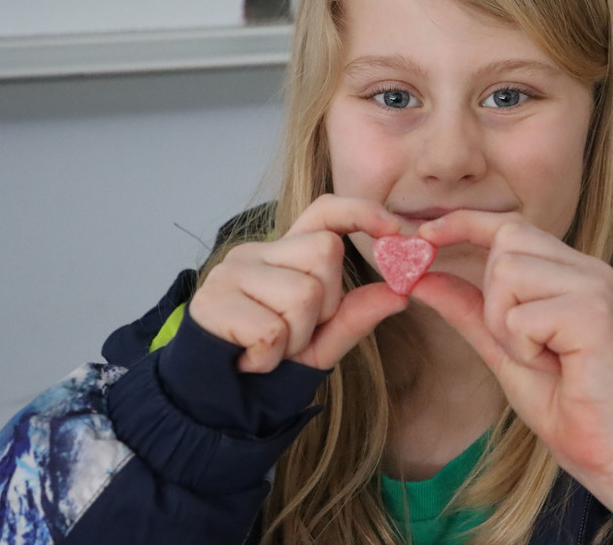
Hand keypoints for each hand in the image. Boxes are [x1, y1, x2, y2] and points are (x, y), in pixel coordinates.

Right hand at [189, 195, 407, 372]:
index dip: (360, 211)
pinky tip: (251, 360)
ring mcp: (229, 272)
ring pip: (302, 294)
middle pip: (325, 252)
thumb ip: (358, 314)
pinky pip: (272, 330)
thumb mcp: (323, 340)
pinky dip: (270, 357)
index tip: (393, 229)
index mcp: (285, 253)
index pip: (324, 211)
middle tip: (295, 333)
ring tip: (271, 349)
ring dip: (296, 338)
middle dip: (325, 304)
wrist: (220, 401)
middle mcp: (256, 252)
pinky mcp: (210, 301)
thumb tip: (401, 292)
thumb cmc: (272, 361)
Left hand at [413, 211, 612, 527]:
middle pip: (506, 240)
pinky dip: (522, 346)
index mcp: (571, 271)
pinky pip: (522, 314)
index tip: (425, 233)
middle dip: (492, 294)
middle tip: (520, 342)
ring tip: (539, 356)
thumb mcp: (502, 347)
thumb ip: (466, 309)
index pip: (510, 225)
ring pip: (509, 271)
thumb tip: (420, 277)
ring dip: (505, 323)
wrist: (612, 451)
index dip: (464, 223)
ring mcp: (594, 286)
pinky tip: (554, 366)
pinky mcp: (593, 313)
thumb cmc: (565, 402)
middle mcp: (587, 269)